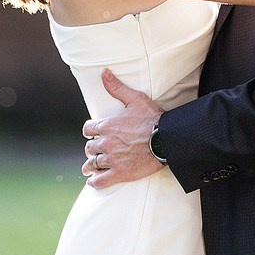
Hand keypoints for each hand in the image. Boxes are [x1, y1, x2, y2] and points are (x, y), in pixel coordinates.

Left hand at [81, 70, 164, 189]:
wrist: (167, 139)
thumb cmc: (152, 118)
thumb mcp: (134, 99)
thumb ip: (116, 87)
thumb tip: (103, 72)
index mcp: (107, 126)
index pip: (88, 130)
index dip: (90, 131)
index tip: (93, 134)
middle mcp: (106, 143)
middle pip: (90, 148)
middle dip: (92, 148)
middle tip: (96, 151)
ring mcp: (112, 159)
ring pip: (93, 164)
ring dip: (90, 165)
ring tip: (90, 168)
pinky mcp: (120, 173)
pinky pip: (100, 181)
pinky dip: (94, 182)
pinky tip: (93, 181)